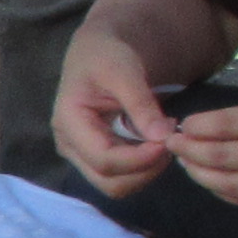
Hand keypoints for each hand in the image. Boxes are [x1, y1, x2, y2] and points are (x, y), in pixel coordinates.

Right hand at [51, 36, 172, 197]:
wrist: (97, 52)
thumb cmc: (106, 56)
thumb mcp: (125, 71)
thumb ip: (141, 104)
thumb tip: (163, 137)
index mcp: (68, 122)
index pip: (103, 159)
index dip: (139, 158)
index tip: (167, 141)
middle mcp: (69, 145)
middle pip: (108, 181)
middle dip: (144, 170)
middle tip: (169, 145)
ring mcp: (81, 155)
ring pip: (115, 185)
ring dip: (145, 172)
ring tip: (164, 143)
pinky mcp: (95, 157)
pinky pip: (121, 176)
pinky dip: (143, 168)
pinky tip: (155, 144)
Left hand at [162, 91, 237, 215]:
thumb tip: (217, 127)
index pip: (229, 124)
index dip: (197, 128)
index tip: (179, 126)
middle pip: (224, 158)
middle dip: (191, 153)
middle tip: (173, 147)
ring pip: (233, 186)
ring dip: (204, 177)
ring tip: (191, 167)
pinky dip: (229, 195)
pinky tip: (218, 186)